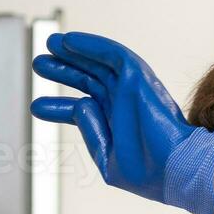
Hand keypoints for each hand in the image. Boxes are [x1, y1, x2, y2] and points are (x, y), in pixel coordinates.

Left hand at [31, 31, 213, 213]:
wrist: (176, 170)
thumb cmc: (149, 172)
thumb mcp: (108, 159)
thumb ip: (93, 132)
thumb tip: (80, 105)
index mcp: (116, 125)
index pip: (83, 108)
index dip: (59, 106)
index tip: (37, 106)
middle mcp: (122, 104)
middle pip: (88, 80)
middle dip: (64, 70)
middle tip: (39, 64)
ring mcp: (130, 91)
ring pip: (98, 63)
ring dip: (74, 52)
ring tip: (51, 44)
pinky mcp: (138, 79)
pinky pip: (112, 55)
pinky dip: (91, 46)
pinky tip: (70, 41)